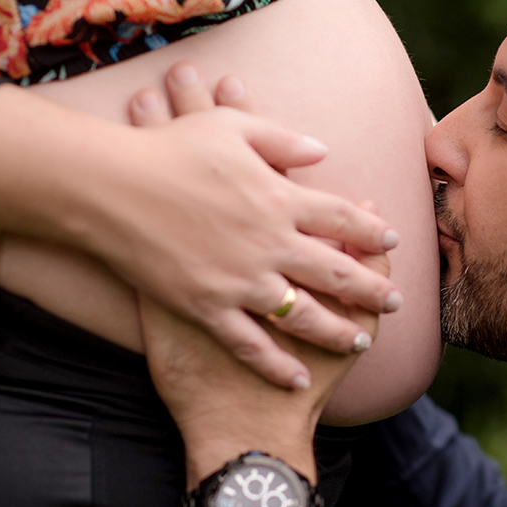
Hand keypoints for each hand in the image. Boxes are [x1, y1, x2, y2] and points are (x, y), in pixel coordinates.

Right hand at [132, 65, 385, 484]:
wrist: (109, 188)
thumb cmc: (169, 150)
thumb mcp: (231, 128)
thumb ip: (283, 138)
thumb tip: (323, 150)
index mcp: (279, 199)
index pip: (343, 218)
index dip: (372, 230)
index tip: (391, 240)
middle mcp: (269, 243)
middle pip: (337, 272)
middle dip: (373, 290)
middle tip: (396, 302)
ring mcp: (240, 281)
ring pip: (304, 316)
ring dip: (338, 331)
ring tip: (362, 341)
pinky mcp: (207, 308)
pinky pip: (251, 345)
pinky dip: (276, 365)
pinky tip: (296, 378)